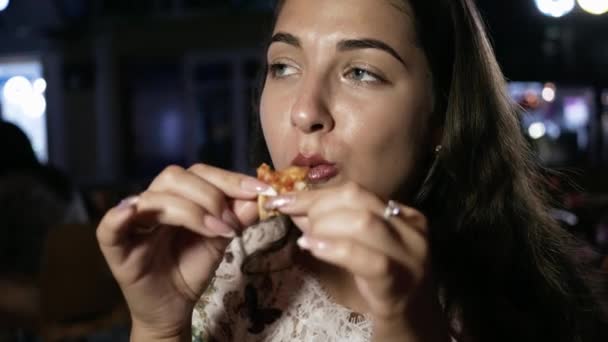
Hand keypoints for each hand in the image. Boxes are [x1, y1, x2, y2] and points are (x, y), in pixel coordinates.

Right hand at [96, 164, 268, 338]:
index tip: (261, 191)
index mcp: (178, 195)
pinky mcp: (115, 246)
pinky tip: (134, 211)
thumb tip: (260, 196)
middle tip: (232, 223)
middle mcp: (154, 201)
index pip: (200, 173)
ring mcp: (133, 222)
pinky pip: (109, 226)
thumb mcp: (220, 240)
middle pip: (175, 177)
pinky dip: (119, 216)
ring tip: (217, 232)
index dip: (230, 179)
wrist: (174, 306)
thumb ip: (237, 217)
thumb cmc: (192, 268)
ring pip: (154, 198)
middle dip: (211, 196)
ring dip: (190, 211)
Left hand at [266, 182, 448, 340]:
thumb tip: (293, 205)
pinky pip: (366, 260)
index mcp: (402, 214)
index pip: (354, 191)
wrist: (413, 324)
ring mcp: (409, 255)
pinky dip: (335, 250)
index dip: (314, 194)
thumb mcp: (359, 248)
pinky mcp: (399, 281)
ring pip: (362, 223)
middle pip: (357, 199)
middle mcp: (410, 229)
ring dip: (324, 227)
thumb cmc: (382, 284)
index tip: (281, 199)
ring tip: (306, 240)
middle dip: (318, 207)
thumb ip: (331, 224)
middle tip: (297, 224)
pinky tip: (313, 249)